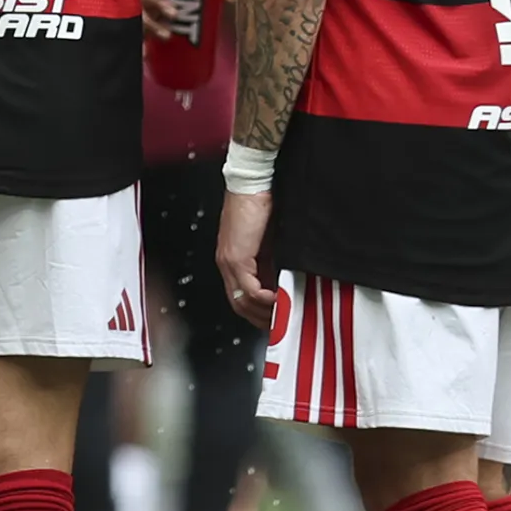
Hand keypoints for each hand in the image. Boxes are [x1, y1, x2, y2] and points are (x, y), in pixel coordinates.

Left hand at [214, 187, 275, 322]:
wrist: (253, 184)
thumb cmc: (261, 205)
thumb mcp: (271, 244)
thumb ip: (273, 264)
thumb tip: (284, 285)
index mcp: (233, 260)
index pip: (240, 297)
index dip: (257, 313)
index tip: (275, 320)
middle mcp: (226, 264)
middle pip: (239, 305)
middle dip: (260, 320)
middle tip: (279, 327)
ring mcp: (229, 262)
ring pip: (242, 301)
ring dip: (264, 313)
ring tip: (282, 318)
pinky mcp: (236, 258)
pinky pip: (249, 290)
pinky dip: (265, 300)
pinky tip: (278, 302)